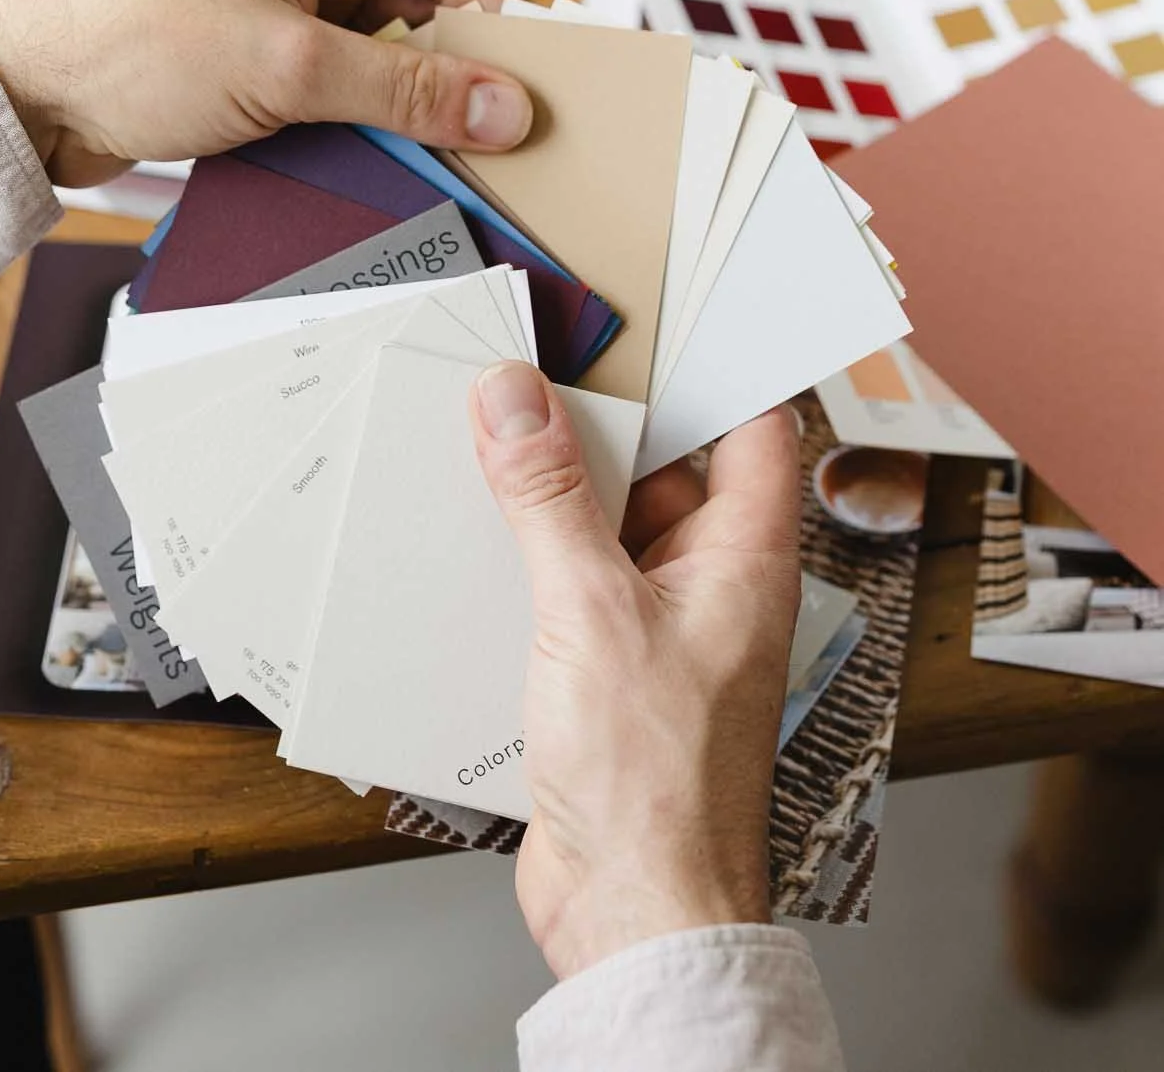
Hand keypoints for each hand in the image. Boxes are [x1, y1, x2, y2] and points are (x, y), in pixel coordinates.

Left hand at [0, 0, 533, 187]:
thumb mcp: (288, 67)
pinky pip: (332, 84)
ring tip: (420, 168)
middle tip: (484, 152)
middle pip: (421, 11)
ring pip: (378, 57)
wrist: (16, 87)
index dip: (495, 35)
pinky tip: (361, 167)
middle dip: (447, 82)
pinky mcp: (250, 50)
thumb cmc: (130, 43)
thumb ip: (406, 88)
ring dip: (394, 112)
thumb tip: (506, 107)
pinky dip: (351, 125)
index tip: (527, 108)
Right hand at [470, 364, 801, 980]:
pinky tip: (471, 537)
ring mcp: (659, 628)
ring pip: (606, 525)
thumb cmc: (659, 783)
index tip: (656, 311)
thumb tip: (515, 397)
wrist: (636, 913)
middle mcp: (710, 584)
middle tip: (531, 359)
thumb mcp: (589, 610)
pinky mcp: (608, 671)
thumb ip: (548, 498)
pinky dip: (526, 557)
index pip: (753, 425)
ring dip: (550, 492)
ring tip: (484, 435)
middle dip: (599, 421)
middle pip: (662, 466)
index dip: (714, 362)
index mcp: (745, 556)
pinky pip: (570, 583)